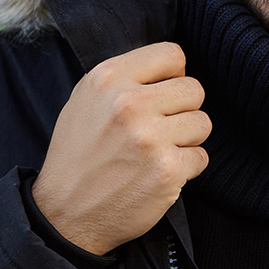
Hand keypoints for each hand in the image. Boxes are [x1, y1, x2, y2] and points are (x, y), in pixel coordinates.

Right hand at [33, 43, 210, 255]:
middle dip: (183, 109)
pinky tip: (158, 174)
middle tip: (161, 128)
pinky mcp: (167, 170)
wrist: (65, 214)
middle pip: (194, 89)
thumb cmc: (79, 155)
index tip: (163, 94)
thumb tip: (173, 69)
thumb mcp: (87, 100)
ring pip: (203, 123)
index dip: (174, 75)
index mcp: (108, 78)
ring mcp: (150, 137)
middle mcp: (129, 103)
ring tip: (158, 151)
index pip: (172, 54)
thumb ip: (127, 78)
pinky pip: (201, 157)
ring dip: (187, 139)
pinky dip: (186, 168)